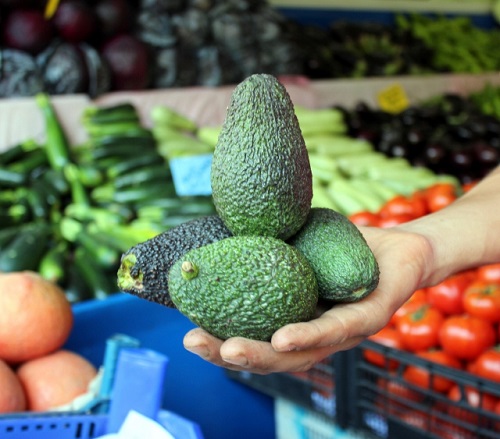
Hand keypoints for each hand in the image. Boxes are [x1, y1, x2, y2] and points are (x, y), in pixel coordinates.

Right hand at [183, 226, 432, 373]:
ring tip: (230, 350)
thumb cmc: (345, 249)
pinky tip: (283, 337)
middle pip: (271, 356)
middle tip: (195, 343)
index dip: (221, 342)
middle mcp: (317, 335)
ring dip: (262, 354)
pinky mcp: (369, 319)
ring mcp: (343, 333)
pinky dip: (309, 335)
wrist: (402, 243)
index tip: (189, 332)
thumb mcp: (299, 245)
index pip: (255, 339)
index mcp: (297, 320)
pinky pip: (337, 328)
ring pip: (300, 353)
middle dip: (230, 354)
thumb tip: (221, 230)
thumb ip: (267, 245)